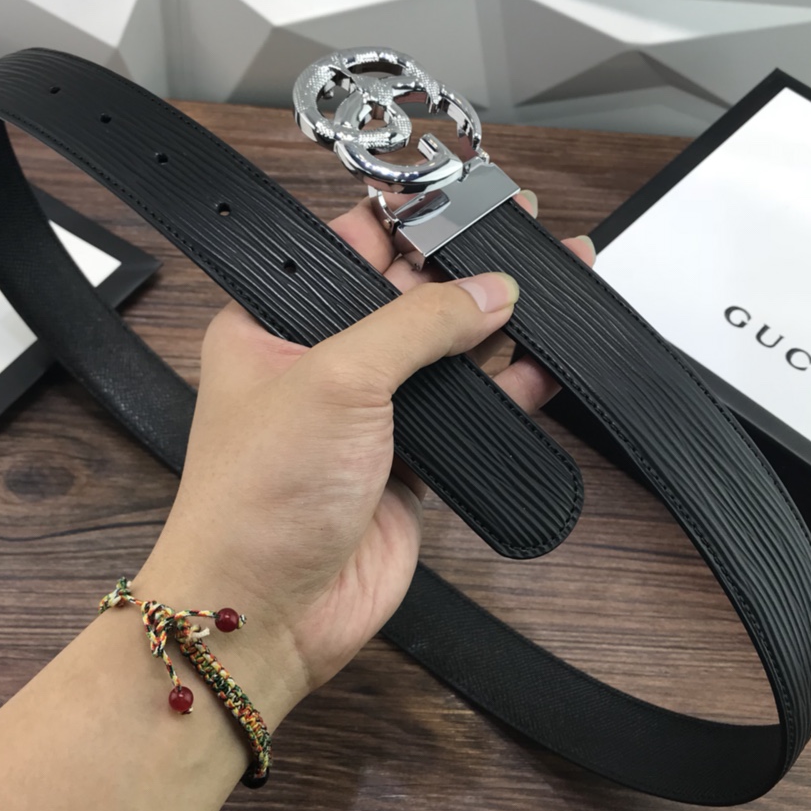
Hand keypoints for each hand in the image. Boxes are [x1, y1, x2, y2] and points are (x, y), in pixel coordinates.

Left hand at [135, 192, 595, 724]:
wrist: (269, 611)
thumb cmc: (256, 500)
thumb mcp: (335, 379)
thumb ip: (417, 325)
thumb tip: (486, 290)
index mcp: (271, 324)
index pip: (347, 248)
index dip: (408, 221)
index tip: (463, 199)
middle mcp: (319, 363)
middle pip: (406, 297)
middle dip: (466, 268)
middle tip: (522, 233)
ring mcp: (367, 414)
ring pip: (444, 353)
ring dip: (496, 323)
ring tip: (554, 282)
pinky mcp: (407, 461)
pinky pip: (466, 412)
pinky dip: (506, 388)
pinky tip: (542, 364)